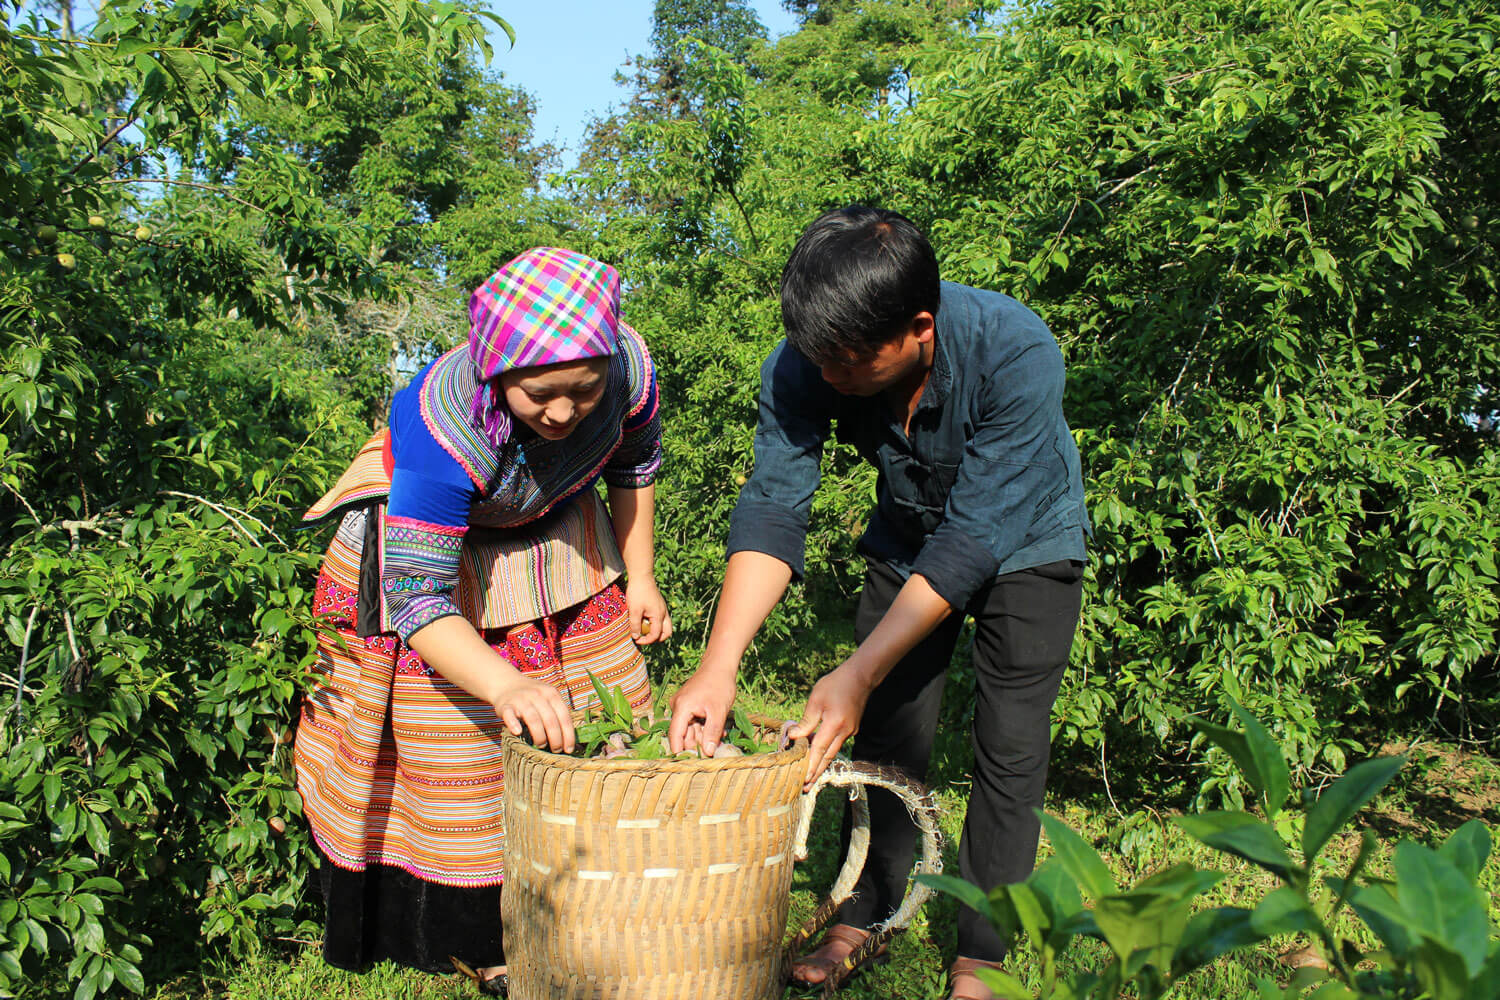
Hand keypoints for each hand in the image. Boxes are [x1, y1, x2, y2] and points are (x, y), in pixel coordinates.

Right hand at [491, 674, 574, 752]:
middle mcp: (538, 695)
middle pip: (550, 720)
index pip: (564, 716)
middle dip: (556, 739)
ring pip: (533, 719)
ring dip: (540, 736)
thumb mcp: (547, 698)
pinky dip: (514, 724)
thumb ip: (557, 713)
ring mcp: (521, 699)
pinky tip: (518, 732)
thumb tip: (569, 740)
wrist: (507, 684)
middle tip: (556, 750)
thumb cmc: (532, 697)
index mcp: (551, 693)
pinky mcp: (505, 705)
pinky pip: (509, 715)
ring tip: (542, 745)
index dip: (568, 734)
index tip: (569, 749)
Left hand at [625, 575, 672, 644]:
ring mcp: (663, 608)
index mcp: (659, 616)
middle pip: (666, 632)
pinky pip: (661, 618)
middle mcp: (664, 613)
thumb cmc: (637, 593)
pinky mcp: (659, 604)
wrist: (641, 576)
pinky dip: (655, 623)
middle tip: (644, 638)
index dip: (646, 640)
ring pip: (665, 625)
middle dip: (656, 638)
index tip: (636, 639)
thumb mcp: (634, 611)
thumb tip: (636, 636)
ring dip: (656, 631)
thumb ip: (635, 625)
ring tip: (644, 629)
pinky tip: (644, 619)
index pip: (656, 635)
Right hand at [667, 667, 736, 754]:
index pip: (675, 735)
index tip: (688, 764)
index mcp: (681, 708)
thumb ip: (712, 733)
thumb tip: (708, 752)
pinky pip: (693, 722)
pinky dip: (704, 727)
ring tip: (719, 738)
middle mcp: (678, 707)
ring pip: (690, 729)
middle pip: (684, 734)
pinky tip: (717, 731)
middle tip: (714, 750)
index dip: (680, 751)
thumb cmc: (719, 685)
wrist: (720, 665)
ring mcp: (683, 706)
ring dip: (703, 736)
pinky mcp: (688, 705)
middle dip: (698, 744)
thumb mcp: (719, 711)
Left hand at [788, 663, 872, 788]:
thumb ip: (806, 721)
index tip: (802, 779)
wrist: (860, 677)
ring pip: (833, 752)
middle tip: (805, 788)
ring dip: (821, 765)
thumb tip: (794, 737)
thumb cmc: (836, 684)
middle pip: (827, 758)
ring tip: (810, 777)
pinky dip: (826, 752)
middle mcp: (844, 732)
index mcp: (834, 725)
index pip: (819, 750)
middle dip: (816, 773)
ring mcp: (850, 731)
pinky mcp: (851, 728)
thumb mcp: (816, 699)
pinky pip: (836, 744)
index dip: (810, 766)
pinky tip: (817, 755)